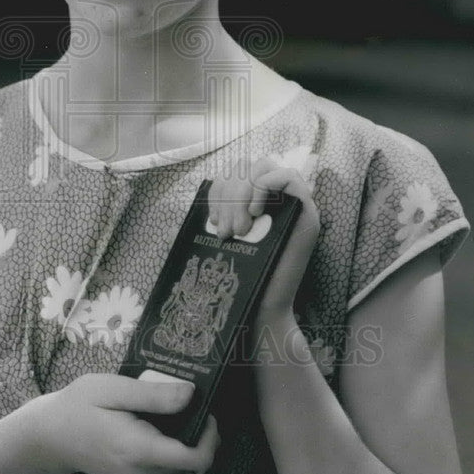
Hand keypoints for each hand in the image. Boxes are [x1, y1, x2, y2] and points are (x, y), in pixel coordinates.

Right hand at [37, 374, 219, 473]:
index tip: (204, 410)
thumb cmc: (80, 406)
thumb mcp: (113, 388)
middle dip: (196, 432)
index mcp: (139, 450)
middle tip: (176, 404)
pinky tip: (154, 431)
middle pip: (195, 462)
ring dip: (185, 442)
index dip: (210, 435)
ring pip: (186, 468)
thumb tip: (191, 395)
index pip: (196, 459)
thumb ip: (154, 394)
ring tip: (160, 416)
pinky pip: (172, 473)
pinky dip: (173, 453)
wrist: (53, 436)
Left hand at [208, 154, 319, 326]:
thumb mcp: (211, 248)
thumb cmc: (238, 280)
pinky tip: (253, 214)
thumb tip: (166, 229)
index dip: (220, 190)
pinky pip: (288, 175)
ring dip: (243, 192)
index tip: (213, 221)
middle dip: (230, 193)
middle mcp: (275, 198)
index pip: (235, 171)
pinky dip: (264, 187)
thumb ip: (193, 235)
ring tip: (239, 229)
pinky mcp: (307, 211)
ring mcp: (293, 203)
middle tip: (226, 230)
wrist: (262, 308)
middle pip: (248, 165)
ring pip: (265, 166)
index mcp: (253, 201)